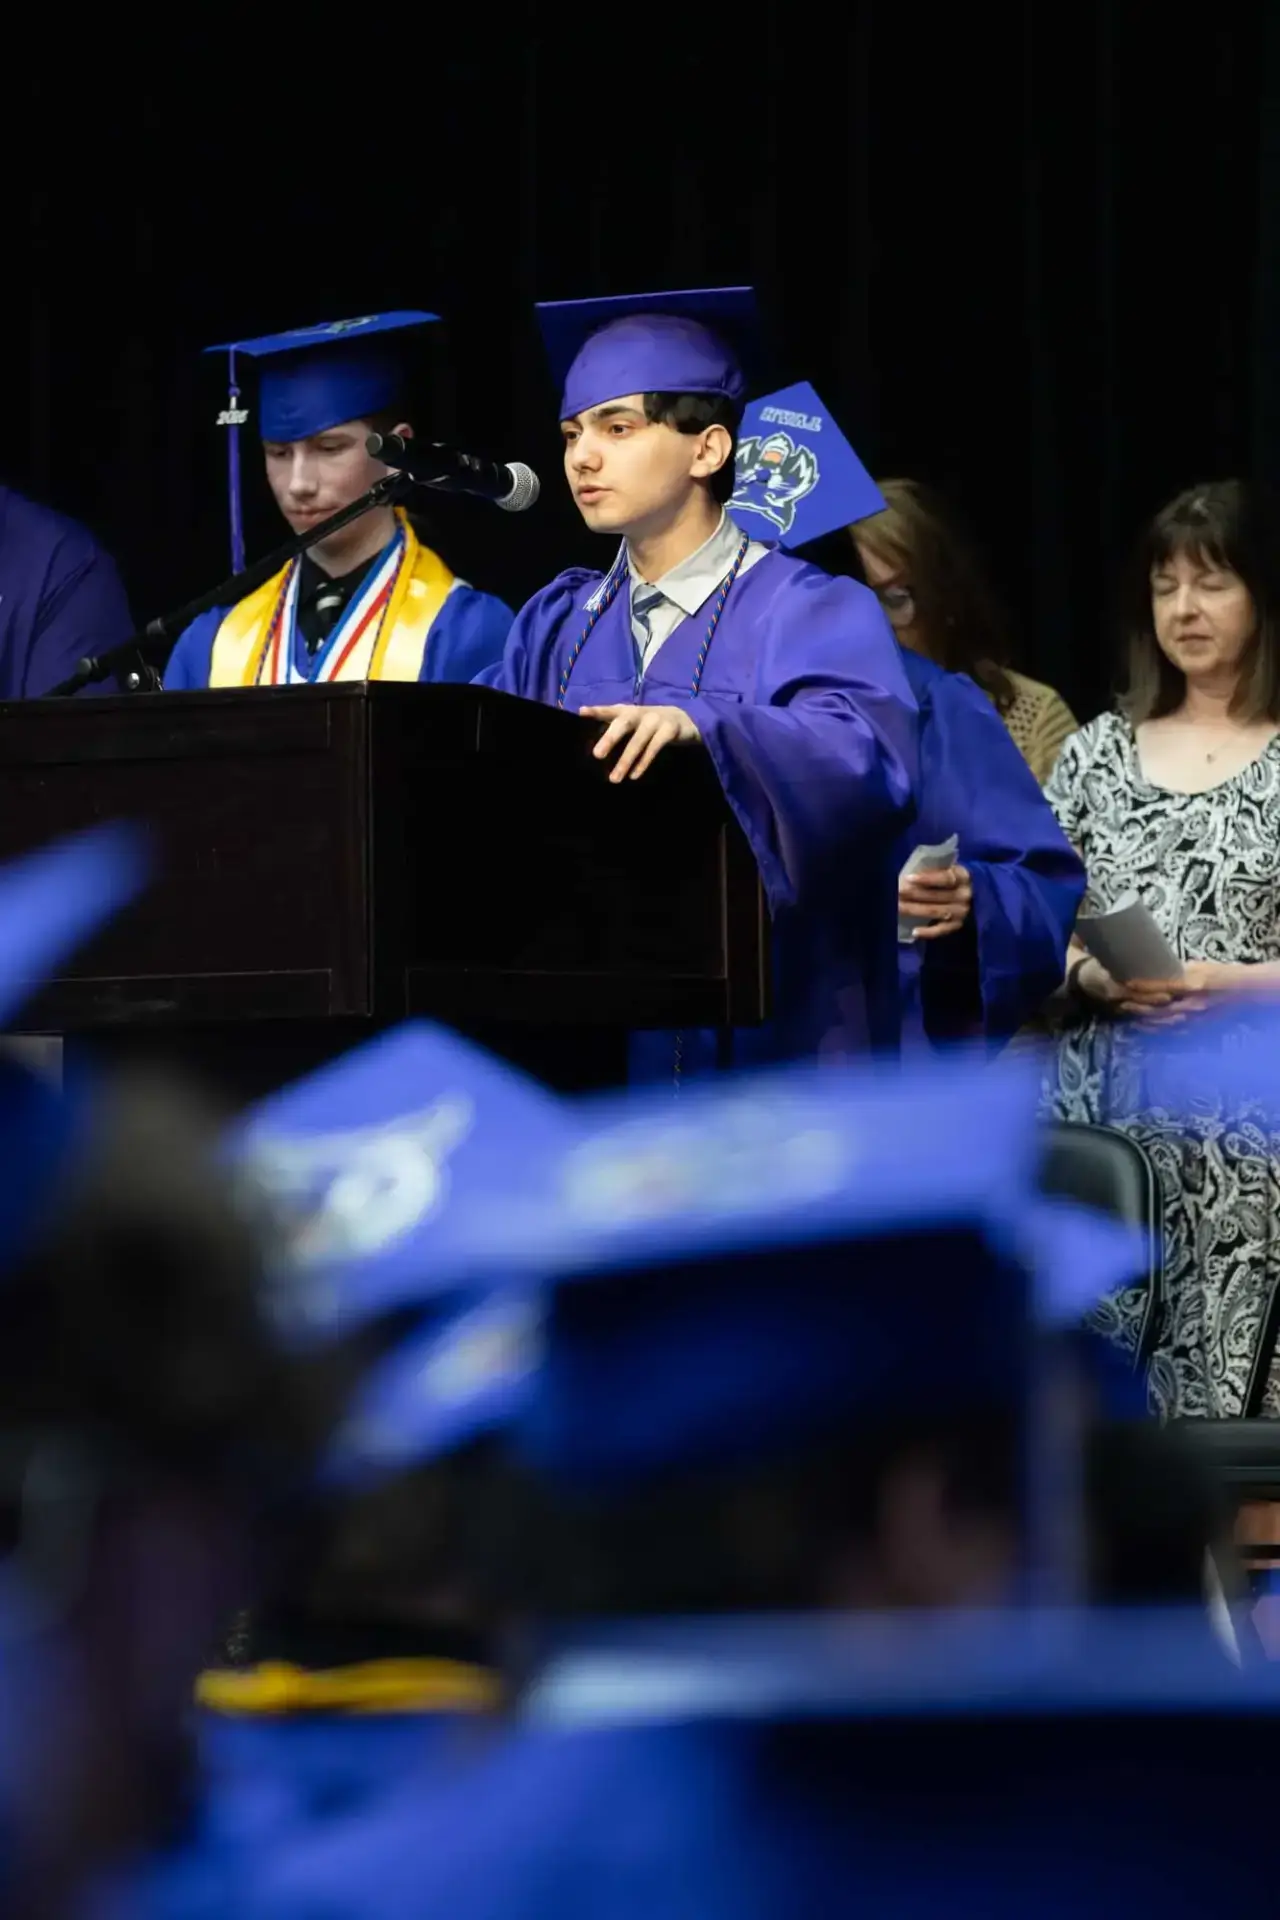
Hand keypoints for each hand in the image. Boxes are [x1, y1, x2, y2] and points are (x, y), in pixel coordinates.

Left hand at [580, 704, 701, 782]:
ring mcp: (656, 720)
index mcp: (628, 711)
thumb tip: (595, 749)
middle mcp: (640, 713)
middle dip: (610, 738)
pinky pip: (655, 748)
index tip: (582, 712)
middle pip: (623, 723)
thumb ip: (616, 728)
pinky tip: (634, 775)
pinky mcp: (670, 730)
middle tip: (597, 755)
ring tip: (614, 778)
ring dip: (626, 760)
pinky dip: (644, 762)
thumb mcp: (633, 722)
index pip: (610, 710)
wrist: (683, 720)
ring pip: (638, 741)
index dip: (597, 711)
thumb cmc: (649, 725)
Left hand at [898, 864, 972, 940]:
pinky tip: (914, 931)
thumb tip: (907, 875)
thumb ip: (934, 870)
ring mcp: (961, 912)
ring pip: (936, 912)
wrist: (973, 893)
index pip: (946, 878)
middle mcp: (964, 895)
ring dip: (914, 910)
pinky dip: (927, 932)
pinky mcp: (957, 925)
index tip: (908, 878)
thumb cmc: (951, 877)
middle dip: (913, 894)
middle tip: (894, 892)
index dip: (927, 878)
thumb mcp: (948, 868)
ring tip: (897, 907)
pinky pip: (941, 930)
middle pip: (936, 896)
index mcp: (963, 876)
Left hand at [1111, 960, 1248, 1022]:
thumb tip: (1156, 971)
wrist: (1242, 991)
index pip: (1161, 986)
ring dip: (1143, 1019)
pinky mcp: (1196, 1026)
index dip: (1143, 986)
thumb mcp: (1198, 966)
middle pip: (1158, 1007)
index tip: (1126, 983)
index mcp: (1192, 984)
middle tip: (1121, 1002)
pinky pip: (1172, 1030)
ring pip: (1162, 1021)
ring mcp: (1194, 1018)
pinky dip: (1156, 1029)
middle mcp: (1191, 1004)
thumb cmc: (1220, 974)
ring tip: (1127, 1014)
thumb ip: (1177, 971)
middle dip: (1138, 1005)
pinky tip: (1143, 1026)